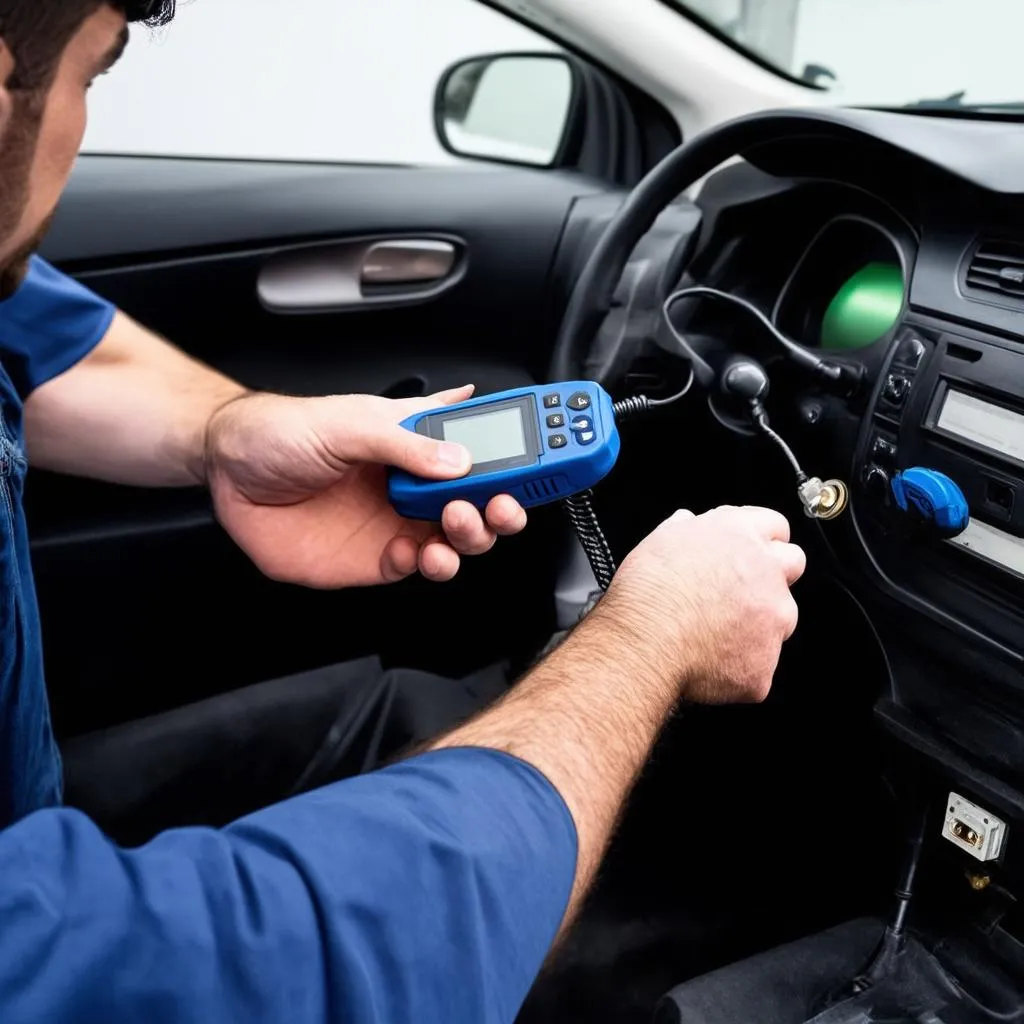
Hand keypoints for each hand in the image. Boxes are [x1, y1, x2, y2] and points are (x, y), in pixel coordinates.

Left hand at [205, 386, 526, 588]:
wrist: (227, 472)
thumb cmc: (283, 432)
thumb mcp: (349, 422)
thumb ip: (406, 443)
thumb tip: (461, 461)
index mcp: (416, 442)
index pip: (479, 447)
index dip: (515, 455)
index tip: (545, 461)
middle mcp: (414, 484)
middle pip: (480, 501)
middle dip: (501, 506)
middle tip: (499, 505)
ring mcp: (397, 522)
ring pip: (457, 539)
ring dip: (468, 538)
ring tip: (455, 526)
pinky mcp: (374, 557)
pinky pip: (416, 568)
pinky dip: (426, 564)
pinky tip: (413, 551)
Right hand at [598, 506, 805, 702]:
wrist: (646, 642)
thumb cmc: (647, 592)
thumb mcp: (659, 541)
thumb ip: (685, 530)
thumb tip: (688, 525)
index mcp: (739, 535)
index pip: (773, 524)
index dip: (761, 538)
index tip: (748, 550)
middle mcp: (766, 571)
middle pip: (792, 563)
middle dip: (774, 575)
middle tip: (740, 590)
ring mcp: (774, 617)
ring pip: (781, 617)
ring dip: (759, 622)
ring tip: (715, 632)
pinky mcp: (766, 661)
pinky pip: (760, 662)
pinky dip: (740, 663)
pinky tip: (710, 660)